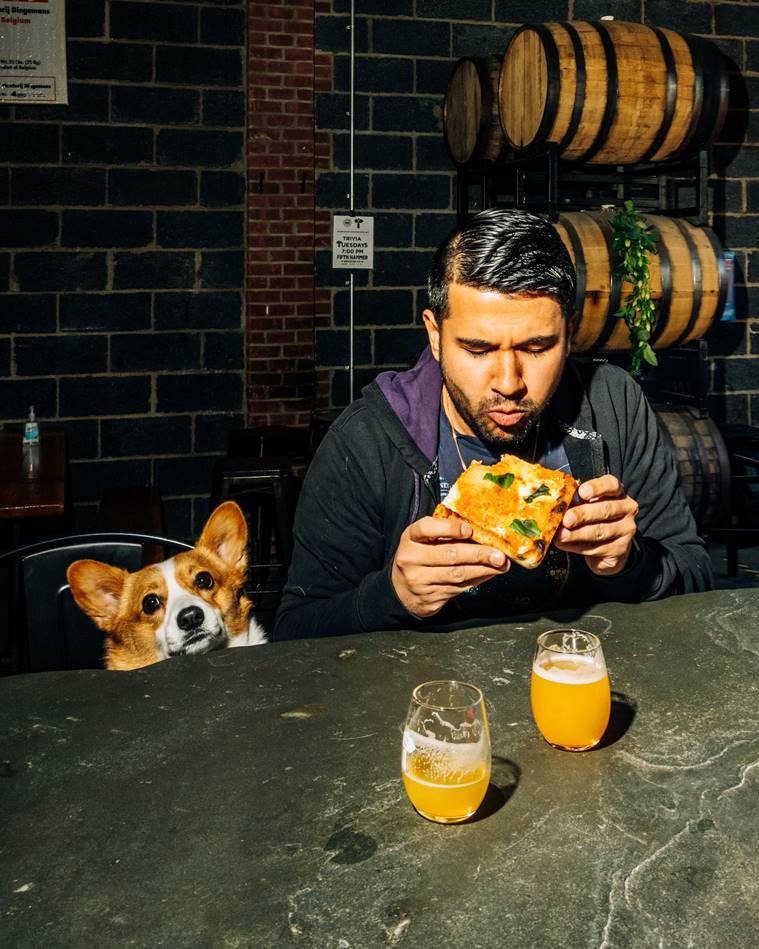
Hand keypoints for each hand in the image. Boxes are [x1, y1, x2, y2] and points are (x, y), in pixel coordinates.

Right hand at [391, 516, 509, 618]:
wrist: (400, 590)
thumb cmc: (418, 557)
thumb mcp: (422, 540)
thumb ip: (443, 533)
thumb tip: (480, 532)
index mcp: (410, 538)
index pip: (426, 529)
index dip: (448, 528)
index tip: (469, 530)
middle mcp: (411, 559)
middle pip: (449, 555)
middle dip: (478, 554)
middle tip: (499, 554)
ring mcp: (419, 581)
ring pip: (457, 574)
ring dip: (483, 569)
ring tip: (501, 565)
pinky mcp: (430, 597)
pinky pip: (459, 588)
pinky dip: (477, 580)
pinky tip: (489, 573)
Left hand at [553, 475, 638, 575]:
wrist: (607, 545)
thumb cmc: (593, 518)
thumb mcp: (586, 505)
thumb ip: (574, 503)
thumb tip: (556, 506)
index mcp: (617, 492)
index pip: (611, 485)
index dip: (597, 487)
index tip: (582, 492)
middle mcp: (626, 508)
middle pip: (605, 509)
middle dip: (583, 515)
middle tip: (566, 519)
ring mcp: (626, 529)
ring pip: (600, 531)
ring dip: (577, 534)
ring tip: (561, 535)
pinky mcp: (620, 548)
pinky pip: (597, 548)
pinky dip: (577, 547)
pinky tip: (565, 544)